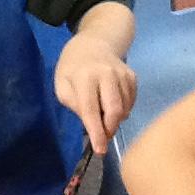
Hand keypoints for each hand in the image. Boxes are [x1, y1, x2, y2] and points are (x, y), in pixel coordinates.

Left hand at [54, 33, 136, 153]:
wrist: (94, 44)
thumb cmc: (73, 69)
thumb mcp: (62, 86)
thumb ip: (74, 104)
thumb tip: (92, 122)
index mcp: (84, 76)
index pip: (91, 109)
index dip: (96, 132)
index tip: (100, 150)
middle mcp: (107, 74)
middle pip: (114, 110)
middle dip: (109, 128)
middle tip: (102, 136)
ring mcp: (122, 75)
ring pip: (124, 109)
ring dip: (115, 119)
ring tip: (103, 113)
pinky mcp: (132, 77)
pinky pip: (131, 102)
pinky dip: (123, 109)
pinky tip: (111, 103)